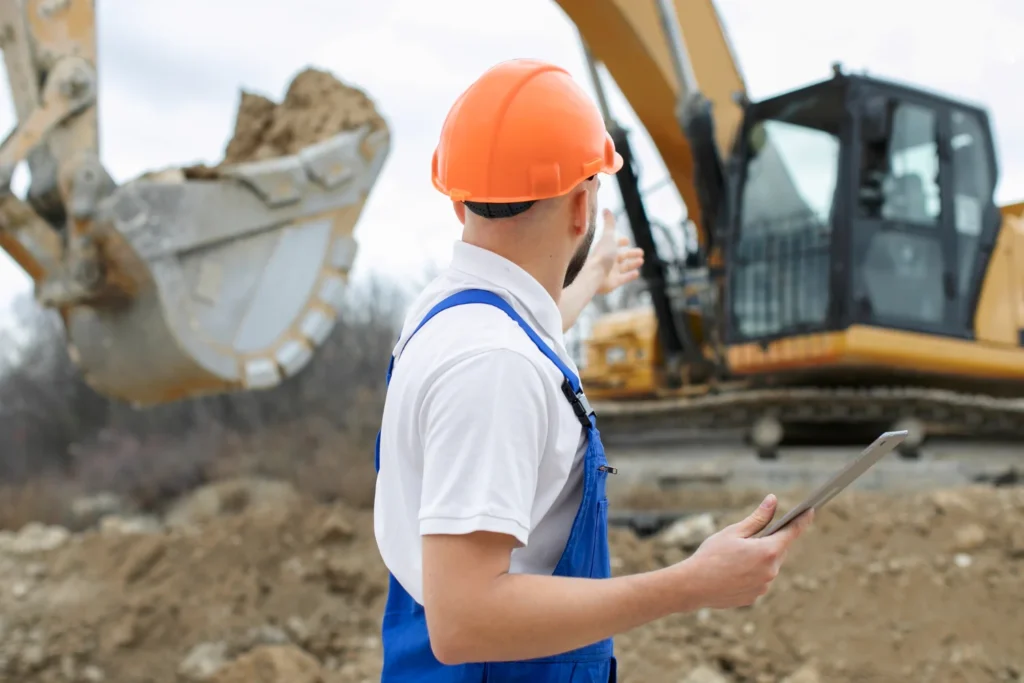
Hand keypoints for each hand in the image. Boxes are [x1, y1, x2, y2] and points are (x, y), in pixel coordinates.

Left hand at [590, 209, 643, 294]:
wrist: (595, 276)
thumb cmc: (602, 255)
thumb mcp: (608, 237)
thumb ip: (609, 224)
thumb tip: (606, 209)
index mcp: (606, 248)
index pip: (615, 243)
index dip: (621, 241)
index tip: (627, 240)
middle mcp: (608, 260)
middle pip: (621, 256)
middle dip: (630, 253)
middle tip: (641, 252)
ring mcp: (611, 272)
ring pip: (624, 267)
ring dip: (632, 263)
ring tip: (641, 261)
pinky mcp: (614, 282)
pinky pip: (624, 278)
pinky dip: (630, 275)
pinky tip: (637, 273)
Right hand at [674, 495, 813, 609]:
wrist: (693, 586)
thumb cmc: (711, 555)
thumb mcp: (734, 532)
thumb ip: (758, 518)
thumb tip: (773, 500)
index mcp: (768, 551)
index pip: (792, 532)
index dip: (802, 520)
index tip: (810, 511)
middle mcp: (771, 571)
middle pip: (778, 550)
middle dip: (768, 542)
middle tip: (747, 538)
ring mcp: (764, 586)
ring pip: (768, 566)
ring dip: (758, 559)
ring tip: (734, 558)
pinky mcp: (755, 597)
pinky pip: (759, 580)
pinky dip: (750, 574)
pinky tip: (732, 572)